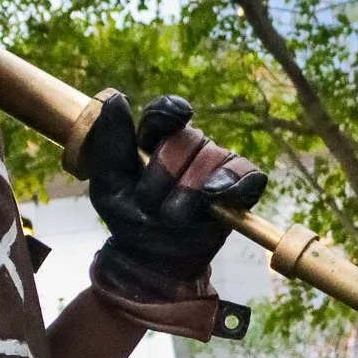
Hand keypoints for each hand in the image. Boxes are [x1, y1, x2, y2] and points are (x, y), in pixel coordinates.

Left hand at [87, 92, 265, 309]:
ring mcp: (216, 167)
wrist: (149, 259)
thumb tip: (114, 97)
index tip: (177, 116)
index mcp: (156, 140)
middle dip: (164, 174)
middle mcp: (188, 148)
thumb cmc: (129, 218)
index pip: (167, 113)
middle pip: (187, 139)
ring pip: (214, 157)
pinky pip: (248, 174)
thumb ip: (111, 142)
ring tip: (172, 217)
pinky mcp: (239, 189)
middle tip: (149, 205)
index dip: (171, 110)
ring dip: (189, 189)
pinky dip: (234, 183)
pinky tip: (215, 196)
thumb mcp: (109, 183)